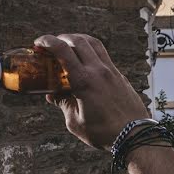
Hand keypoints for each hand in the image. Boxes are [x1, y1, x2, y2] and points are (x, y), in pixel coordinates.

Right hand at [36, 34, 148, 148]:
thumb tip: (52, 95)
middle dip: (61, 37)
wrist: (135, 135)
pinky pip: (104, 55)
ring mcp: (112, 71)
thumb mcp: (75, 122)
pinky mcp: (120, 76)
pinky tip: (85, 62)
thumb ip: (63, 104)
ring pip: (94, 43)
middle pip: (78, 40)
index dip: (47, 41)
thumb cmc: (104, 133)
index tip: (38, 43)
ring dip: (79, 40)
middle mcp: (98, 71)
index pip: (63, 50)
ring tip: (68, 46)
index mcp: (84, 81)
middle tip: (51, 45)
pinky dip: (91, 51)